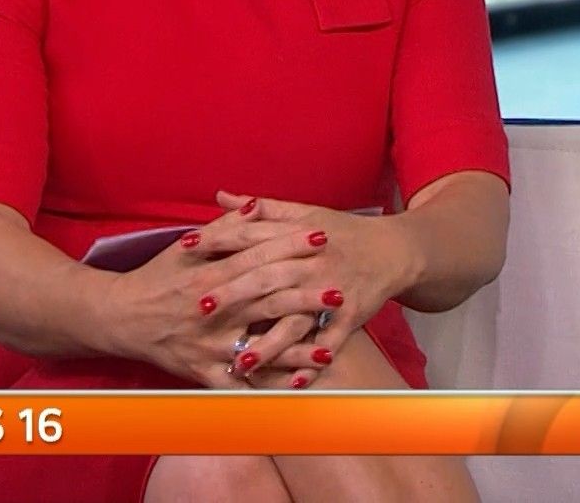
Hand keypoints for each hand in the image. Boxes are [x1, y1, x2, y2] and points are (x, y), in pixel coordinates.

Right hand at [99, 206, 324, 388]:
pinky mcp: (202, 372)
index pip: (257, 257)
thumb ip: (225, 228)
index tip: (321, 237)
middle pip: (266, 301)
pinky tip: (295, 387)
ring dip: (295, 349)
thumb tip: (256, 204)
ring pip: (258, 347)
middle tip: (339, 290)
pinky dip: (268, 388)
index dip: (290, 246)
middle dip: (305, 296)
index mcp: (208, 276)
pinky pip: (240, 386)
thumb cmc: (155, 277)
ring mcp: (208, 345)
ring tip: (328, 346)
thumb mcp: (185, 247)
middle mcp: (211, 311)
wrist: (118, 318)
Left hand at [204, 190, 421, 388]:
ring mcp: (332, 291)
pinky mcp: (351, 317)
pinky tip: (289, 383)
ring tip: (240, 360)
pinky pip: (329, 343)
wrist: (394, 250)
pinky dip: (311, 364)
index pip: (250, 236)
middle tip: (199, 307)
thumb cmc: (341, 231)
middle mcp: (312, 263)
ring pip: (295, 317)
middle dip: (232, 292)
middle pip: (266, 277)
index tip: (185, 249)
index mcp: (297, 234)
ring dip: (269, 342)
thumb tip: (220, 196)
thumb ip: (259, 209)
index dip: (217, 241)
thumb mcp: (303, 212)